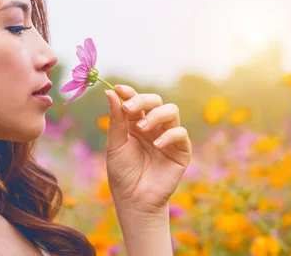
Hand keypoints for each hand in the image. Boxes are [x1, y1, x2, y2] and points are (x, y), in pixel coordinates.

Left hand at [104, 84, 191, 217]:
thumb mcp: (115, 144)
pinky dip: (169, 135)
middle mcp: (153, 126)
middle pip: (155, 100)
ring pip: (171, 111)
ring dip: (155, 115)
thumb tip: (109, 93)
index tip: (118, 88)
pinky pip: (180, 133)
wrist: (134, 200)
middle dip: (142, 101)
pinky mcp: (181, 150)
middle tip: (129, 109)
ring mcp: (168, 136)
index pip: (135, 100)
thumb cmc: (122, 173)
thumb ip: (115, 120)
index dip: (129, 92)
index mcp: (135, 123)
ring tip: (141, 128)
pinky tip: (156, 145)